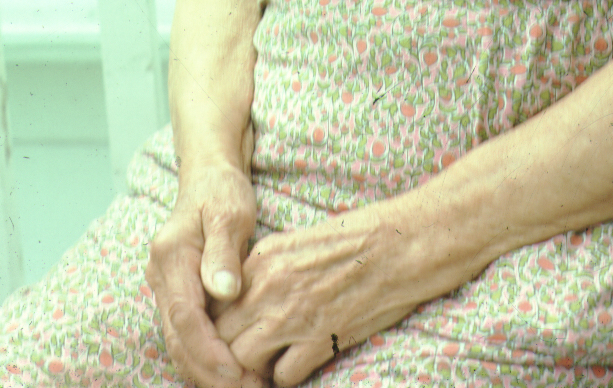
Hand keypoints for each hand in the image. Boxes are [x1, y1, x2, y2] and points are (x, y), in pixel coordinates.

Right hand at [146, 157, 266, 387]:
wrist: (209, 174)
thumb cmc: (222, 190)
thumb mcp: (229, 212)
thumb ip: (224, 251)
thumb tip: (224, 292)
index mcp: (171, 257)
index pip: (185, 317)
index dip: (209, 352)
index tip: (238, 373)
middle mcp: (161, 277)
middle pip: (178, 340)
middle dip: (209, 373)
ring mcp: (166, 287)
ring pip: (181, 342)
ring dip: (208, 370)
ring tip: (246, 385)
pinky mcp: (178, 293)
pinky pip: (188, 334)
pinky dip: (207, 356)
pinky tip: (234, 368)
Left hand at [212, 198, 431, 386]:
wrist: (398, 246)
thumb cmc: (354, 240)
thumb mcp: (296, 241)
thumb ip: (263, 268)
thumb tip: (240, 295)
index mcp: (262, 260)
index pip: (215, 303)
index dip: (217, 324)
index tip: (226, 333)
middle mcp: (268, 288)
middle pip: (221, 335)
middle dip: (225, 351)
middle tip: (238, 360)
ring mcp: (292, 316)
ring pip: (242, 360)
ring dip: (251, 369)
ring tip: (263, 369)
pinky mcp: (318, 340)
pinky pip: (281, 376)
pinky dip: (284, 377)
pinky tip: (295, 366)